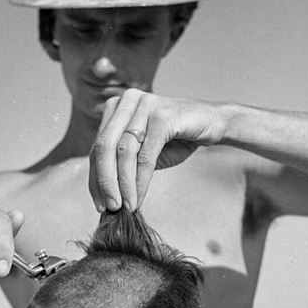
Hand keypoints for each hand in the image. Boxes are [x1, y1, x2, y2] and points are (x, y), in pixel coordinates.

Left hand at [89, 88, 224, 210]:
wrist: (213, 124)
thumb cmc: (176, 139)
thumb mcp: (142, 151)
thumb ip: (121, 164)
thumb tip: (104, 196)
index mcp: (116, 107)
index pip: (97, 147)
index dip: (94, 178)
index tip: (99, 204)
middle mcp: (127, 100)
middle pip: (105, 147)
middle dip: (104, 182)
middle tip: (110, 208)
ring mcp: (145, 105)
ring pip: (124, 152)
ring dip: (124, 185)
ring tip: (126, 206)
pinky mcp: (163, 116)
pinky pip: (145, 156)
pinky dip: (140, 181)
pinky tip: (139, 197)